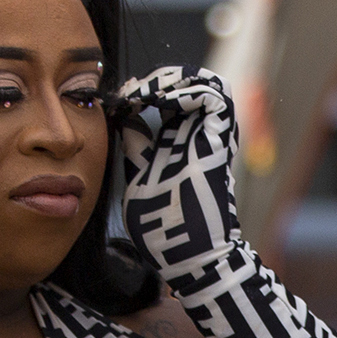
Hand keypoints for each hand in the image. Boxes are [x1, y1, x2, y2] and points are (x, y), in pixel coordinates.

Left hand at [113, 66, 241, 268]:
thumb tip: (123, 120)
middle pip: (187, 86)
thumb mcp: (139, 178)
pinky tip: (161, 98)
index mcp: (179, 144)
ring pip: (206, 84)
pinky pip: (216, 98)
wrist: (188, 258)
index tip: (118, 100)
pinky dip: (189, 87)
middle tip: (129, 91)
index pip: (167, 100)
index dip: (142, 91)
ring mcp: (211, 139)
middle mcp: (198, 137)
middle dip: (157, 80)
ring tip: (146, 91)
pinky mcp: (218, 143)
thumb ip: (135, 149)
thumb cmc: (163, 230)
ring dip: (174, 79)